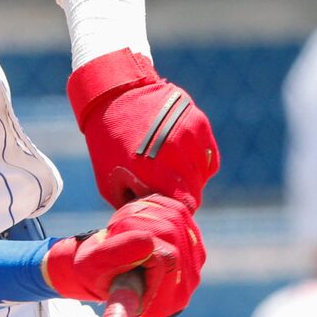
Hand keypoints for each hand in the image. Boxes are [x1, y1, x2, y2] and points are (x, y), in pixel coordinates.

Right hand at [42, 194, 205, 316]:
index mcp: (161, 306)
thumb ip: (116, 254)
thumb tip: (148, 241)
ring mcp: (193, 264)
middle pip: (173, 233)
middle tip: (115, 231)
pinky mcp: (192, 241)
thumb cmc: (94, 269)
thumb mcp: (94, 264)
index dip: (140, 242)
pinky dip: (154, 206)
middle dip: (138, 222)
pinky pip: (179, 209)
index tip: (115, 242)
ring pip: (176, 217)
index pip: (167, 259)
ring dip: (143, 213)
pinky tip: (137, 219)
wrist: (102, 263)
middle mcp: (184, 288)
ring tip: (123, 228)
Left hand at [66, 52, 219, 210]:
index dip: (177, 209)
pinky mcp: (199, 123)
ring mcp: (190, 136)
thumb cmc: (108, 145)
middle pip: (196, 191)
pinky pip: (209, 156)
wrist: (115, 95)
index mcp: (154, 171)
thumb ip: (136, 204)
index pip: (185, 205)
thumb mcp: (110, 183)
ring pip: (203, 174)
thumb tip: (153, 221)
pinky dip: (199, 162)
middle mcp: (176, 153)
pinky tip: (181, 158)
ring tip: (171, 171)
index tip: (167, 208)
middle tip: (167, 190)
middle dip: (184, 195)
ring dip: (192, 178)